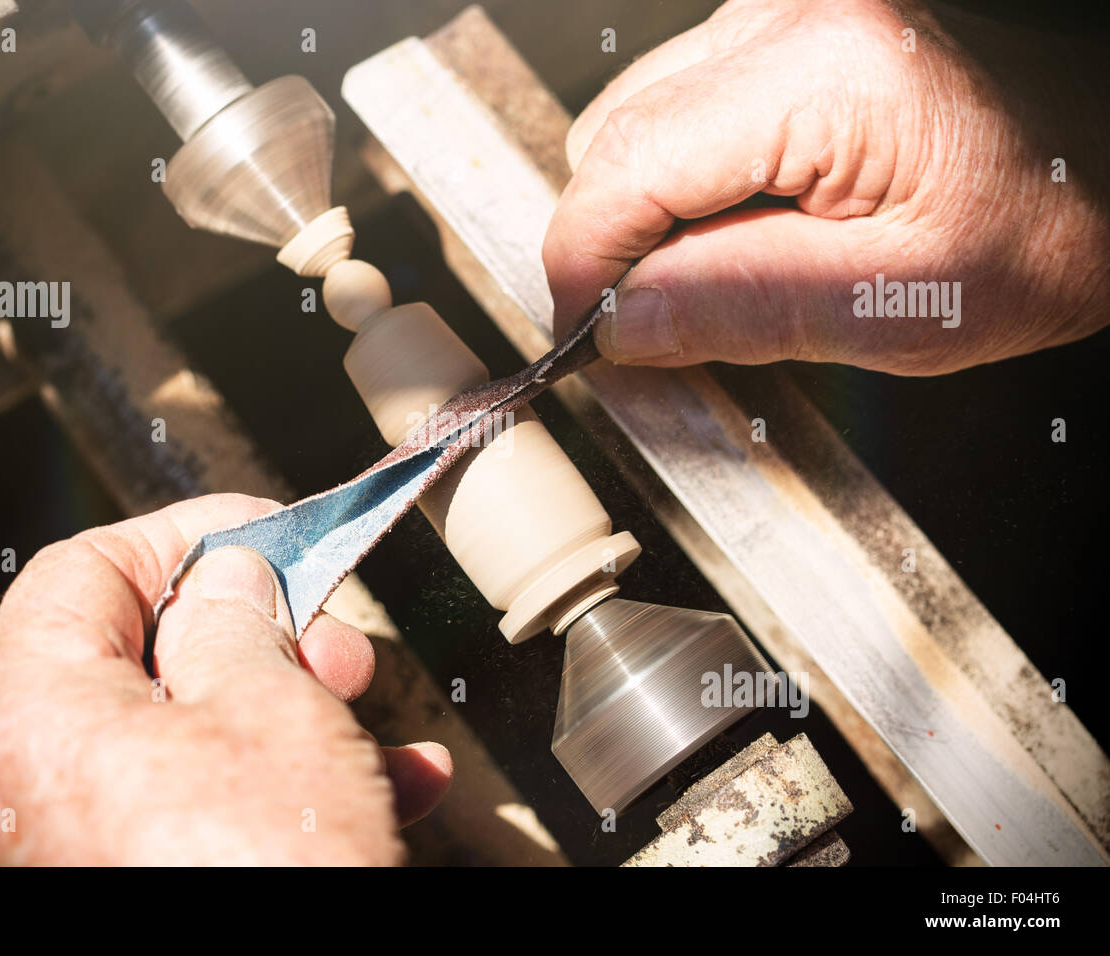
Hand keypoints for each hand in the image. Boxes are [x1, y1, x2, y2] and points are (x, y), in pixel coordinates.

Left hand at [0, 494, 451, 864]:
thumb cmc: (264, 884)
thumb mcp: (274, 714)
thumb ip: (243, 623)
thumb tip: (229, 579)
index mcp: (36, 717)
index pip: (86, 571)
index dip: (187, 538)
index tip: (262, 535)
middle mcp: (31, 790)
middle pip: (141, 658)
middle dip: (259, 637)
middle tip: (331, 639)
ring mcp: (77, 854)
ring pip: (189, 741)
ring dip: (293, 714)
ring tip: (375, 719)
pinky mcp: (130, 892)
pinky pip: (201, 814)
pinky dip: (285, 789)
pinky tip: (385, 788)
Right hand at [543, 0, 1109, 374]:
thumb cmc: (1053, 221)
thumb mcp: (902, 304)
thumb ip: (746, 307)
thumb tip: (621, 323)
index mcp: (826, 72)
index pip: (627, 169)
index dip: (582, 267)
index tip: (584, 337)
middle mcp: (792, 16)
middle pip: (613, 138)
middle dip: (615, 244)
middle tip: (658, 325)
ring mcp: (785, 12)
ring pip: (635, 121)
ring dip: (650, 213)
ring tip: (723, 272)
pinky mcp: (788, 30)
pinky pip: (681, 106)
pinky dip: (686, 181)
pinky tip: (744, 223)